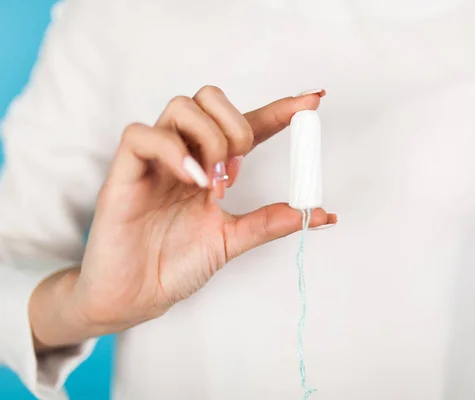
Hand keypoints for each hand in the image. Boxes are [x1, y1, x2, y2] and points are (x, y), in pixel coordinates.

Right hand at [29, 86, 334, 349]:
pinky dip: (172, 150)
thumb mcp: (233, 239)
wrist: (136, 295)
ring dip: (210, 139)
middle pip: (210, 98)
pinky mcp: (124, 171)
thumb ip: (271, 222)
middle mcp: (184, 153)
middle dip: (236, 127)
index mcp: (211, 165)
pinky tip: (191, 180)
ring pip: (182, 106)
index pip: (247, 124)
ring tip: (212, 183)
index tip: (312, 103)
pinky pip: (142, 135)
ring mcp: (155, 159)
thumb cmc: (174, 263)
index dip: (280, 110)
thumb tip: (317, 213)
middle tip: (237, 171)